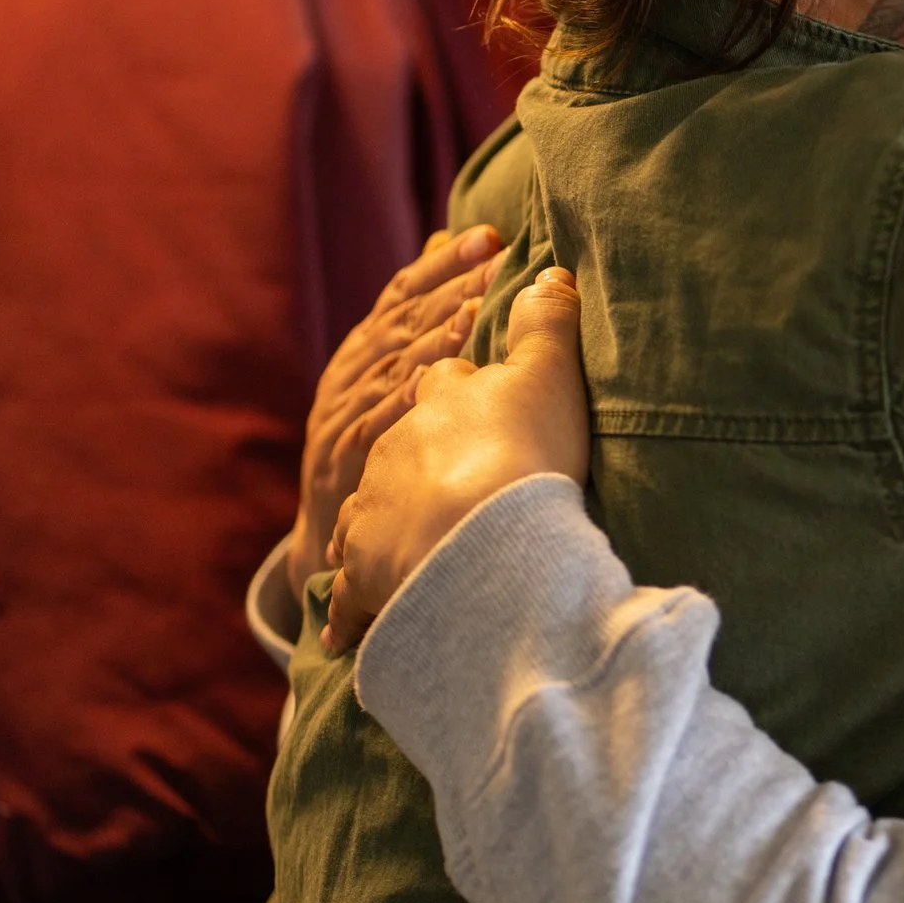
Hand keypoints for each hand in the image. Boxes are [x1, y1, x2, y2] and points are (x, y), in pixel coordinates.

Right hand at [291, 225, 504, 594]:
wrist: (327, 523)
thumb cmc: (368, 435)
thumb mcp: (383, 371)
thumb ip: (413, 311)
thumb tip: (443, 237)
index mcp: (363, 347)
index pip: (404, 290)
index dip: (445, 262)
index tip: (490, 236)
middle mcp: (351, 371)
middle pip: (405, 320)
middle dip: (455, 288)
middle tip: (502, 263)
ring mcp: (343, 411)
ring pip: (392, 366)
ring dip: (436, 338)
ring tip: (477, 312)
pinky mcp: (343, 456)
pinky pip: (375, 424)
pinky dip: (404, 402)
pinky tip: (436, 385)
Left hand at [322, 267, 589, 651]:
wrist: (482, 538)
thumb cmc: (525, 454)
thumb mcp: (550, 375)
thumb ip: (549, 324)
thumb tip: (549, 271)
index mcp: (438, 401)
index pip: (442, 379)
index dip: (459, 385)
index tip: (476, 400)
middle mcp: (394, 450)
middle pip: (400, 447)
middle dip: (418, 463)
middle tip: (444, 485)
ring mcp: (374, 511)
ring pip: (370, 514)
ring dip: (383, 530)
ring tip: (400, 554)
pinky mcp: (365, 571)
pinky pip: (352, 592)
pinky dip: (354, 608)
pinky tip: (355, 632)